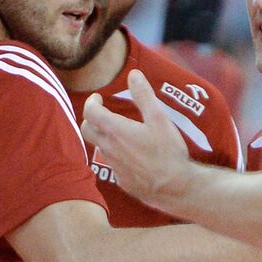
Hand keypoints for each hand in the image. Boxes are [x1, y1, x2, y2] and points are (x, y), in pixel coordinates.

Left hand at [81, 70, 193, 209]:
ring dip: (104, 137)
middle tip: (103, 113)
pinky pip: (112, 163)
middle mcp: (109, 149)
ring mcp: (114, 166)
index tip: (98, 98)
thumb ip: (144, 95)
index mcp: (116, 131)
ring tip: (120, 132)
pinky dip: (116, 154)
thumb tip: (134, 75)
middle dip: (91, 118)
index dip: (92, 102)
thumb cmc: (168, 151)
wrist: (174, 186)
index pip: (90, 112)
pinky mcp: (121, 179)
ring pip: (100, 147)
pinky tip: (132, 154)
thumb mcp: (159, 118)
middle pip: (87, 130)